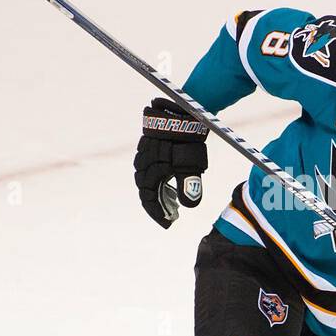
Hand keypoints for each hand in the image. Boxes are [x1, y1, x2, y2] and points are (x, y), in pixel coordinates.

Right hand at [134, 98, 208, 227]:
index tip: (169, 224)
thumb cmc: (188, 140)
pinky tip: (168, 181)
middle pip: (146, 190)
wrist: (183, 111)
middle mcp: (143, 163)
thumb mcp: (192, 164)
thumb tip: (190, 206)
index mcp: (151, 171)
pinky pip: (149, 167)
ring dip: (157, 192)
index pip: (149, 199)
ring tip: (171, 202)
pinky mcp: (149, 145)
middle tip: (171, 215)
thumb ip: (189, 185)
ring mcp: (144, 153)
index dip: (158, 213)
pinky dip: (157, 179)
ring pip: (146, 178)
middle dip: (158, 205)